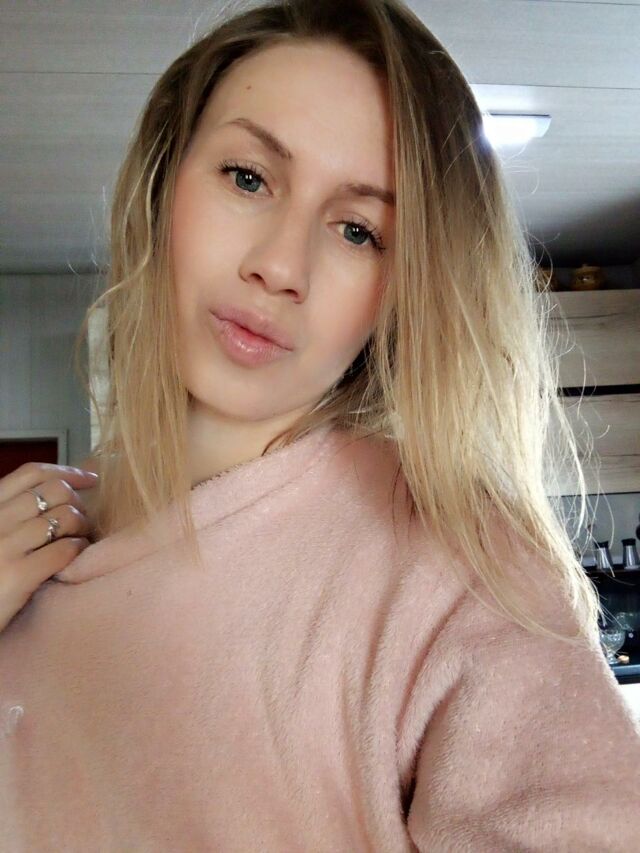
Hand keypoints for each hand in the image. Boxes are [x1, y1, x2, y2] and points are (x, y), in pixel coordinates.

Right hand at [0, 462, 97, 632]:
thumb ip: (13, 514)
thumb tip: (59, 492)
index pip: (31, 473)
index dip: (67, 471)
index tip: (90, 478)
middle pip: (55, 491)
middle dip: (79, 501)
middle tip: (84, 519)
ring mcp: (6, 547)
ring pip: (65, 517)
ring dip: (83, 525)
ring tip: (81, 538)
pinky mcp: (18, 576)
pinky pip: (65, 549)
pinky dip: (79, 549)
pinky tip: (77, 556)